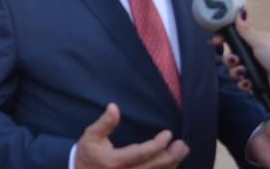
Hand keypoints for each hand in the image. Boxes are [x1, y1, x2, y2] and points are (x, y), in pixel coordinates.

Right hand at [74, 103, 188, 168]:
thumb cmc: (87, 153)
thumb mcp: (91, 136)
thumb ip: (105, 123)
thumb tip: (114, 107)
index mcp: (114, 161)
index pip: (142, 153)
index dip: (158, 144)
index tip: (168, 134)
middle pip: (155, 167)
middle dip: (171, 155)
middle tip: (182, 144)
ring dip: (172, 165)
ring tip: (181, 152)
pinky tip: (172, 165)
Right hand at [215, 18, 269, 111]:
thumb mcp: (259, 40)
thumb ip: (245, 30)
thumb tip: (238, 12)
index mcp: (252, 42)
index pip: (232, 39)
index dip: (222, 40)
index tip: (213, 42)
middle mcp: (250, 55)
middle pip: (230, 56)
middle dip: (229, 59)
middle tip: (235, 60)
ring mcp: (251, 69)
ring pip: (233, 70)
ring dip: (236, 72)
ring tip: (244, 73)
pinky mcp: (253, 82)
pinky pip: (240, 82)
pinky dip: (243, 83)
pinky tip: (248, 83)